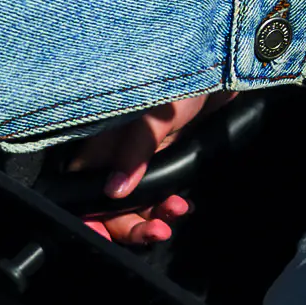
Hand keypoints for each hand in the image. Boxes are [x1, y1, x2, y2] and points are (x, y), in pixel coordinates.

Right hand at [65, 92, 217, 243]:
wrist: (223, 67)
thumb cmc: (183, 79)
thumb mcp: (154, 114)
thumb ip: (134, 152)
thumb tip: (114, 191)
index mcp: (103, 141)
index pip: (83, 187)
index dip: (90, 216)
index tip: (104, 238)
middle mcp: (117, 152)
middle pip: (112, 203)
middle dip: (130, 224)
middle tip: (157, 231)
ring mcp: (143, 157)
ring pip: (138, 202)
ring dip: (154, 216)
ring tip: (177, 211)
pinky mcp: (168, 157)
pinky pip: (161, 192)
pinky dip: (170, 205)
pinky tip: (184, 205)